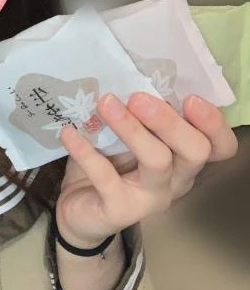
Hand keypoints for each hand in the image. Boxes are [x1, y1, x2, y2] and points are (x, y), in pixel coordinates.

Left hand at [56, 93, 238, 248]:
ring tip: (106, 103)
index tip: (190, 98)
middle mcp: (176, 180)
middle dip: (170, 120)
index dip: (214, 123)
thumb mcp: (126, 138)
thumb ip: (137, 117)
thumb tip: (125, 76)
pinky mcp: (119, 210)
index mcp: (183, 159)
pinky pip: (106, 177)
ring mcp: (150, 198)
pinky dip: (86, 151)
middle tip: (138, 97)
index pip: (219, 146)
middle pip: (195, 151)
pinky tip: (70, 133)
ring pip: (157, 161)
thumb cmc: (109, 167)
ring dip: (132, 128)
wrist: (80, 214)